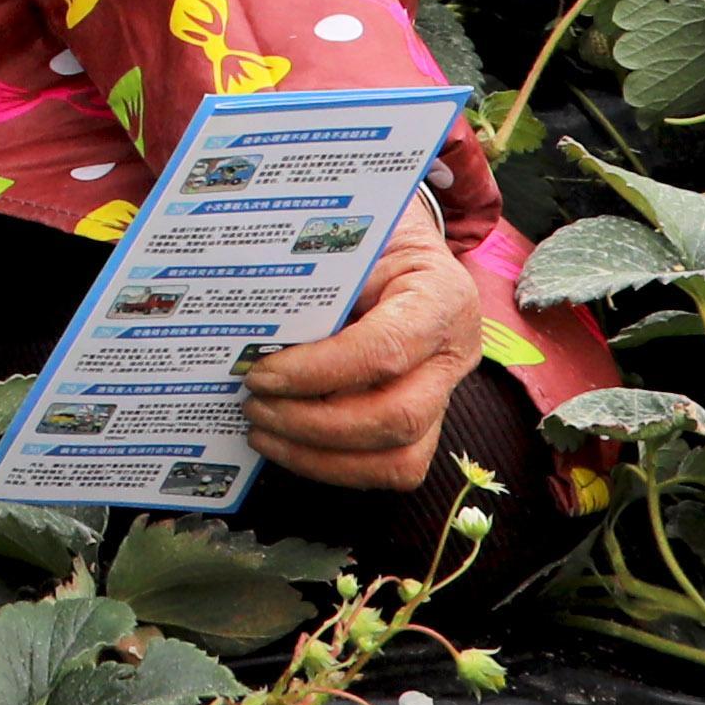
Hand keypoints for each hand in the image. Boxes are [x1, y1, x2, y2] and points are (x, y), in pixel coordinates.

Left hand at [242, 199, 481, 494]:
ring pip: (399, 460)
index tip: (261, 375)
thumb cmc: (370, 237)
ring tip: (262, 430)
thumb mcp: (347, 243)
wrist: (400, 241)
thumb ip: (315, 287)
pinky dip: (330, 464)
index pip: (385, 350)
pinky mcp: (426, 424)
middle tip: (254, 406)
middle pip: (398, 418)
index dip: (318, 372)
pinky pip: (388, 466)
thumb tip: (249, 335)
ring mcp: (446, 394)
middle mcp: (455, 353)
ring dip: (319, 456)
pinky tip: (285, 442)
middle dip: (314, 424)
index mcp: (442, 298)